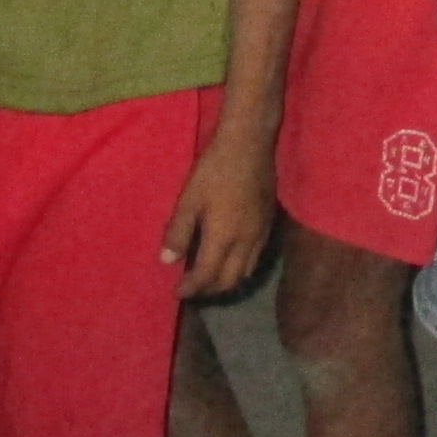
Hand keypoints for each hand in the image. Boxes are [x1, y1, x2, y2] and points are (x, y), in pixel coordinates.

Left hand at [162, 128, 274, 298]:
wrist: (249, 143)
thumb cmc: (214, 170)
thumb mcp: (189, 200)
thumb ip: (178, 233)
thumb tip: (167, 261)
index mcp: (223, 238)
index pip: (207, 275)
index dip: (191, 288)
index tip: (177, 293)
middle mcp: (245, 242)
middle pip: (230, 280)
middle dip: (210, 290)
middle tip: (192, 289)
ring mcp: (261, 232)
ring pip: (247, 270)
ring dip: (227, 281)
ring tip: (211, 278)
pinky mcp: (268, 222)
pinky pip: (256, 256)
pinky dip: (242, 266)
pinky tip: (231, 257)